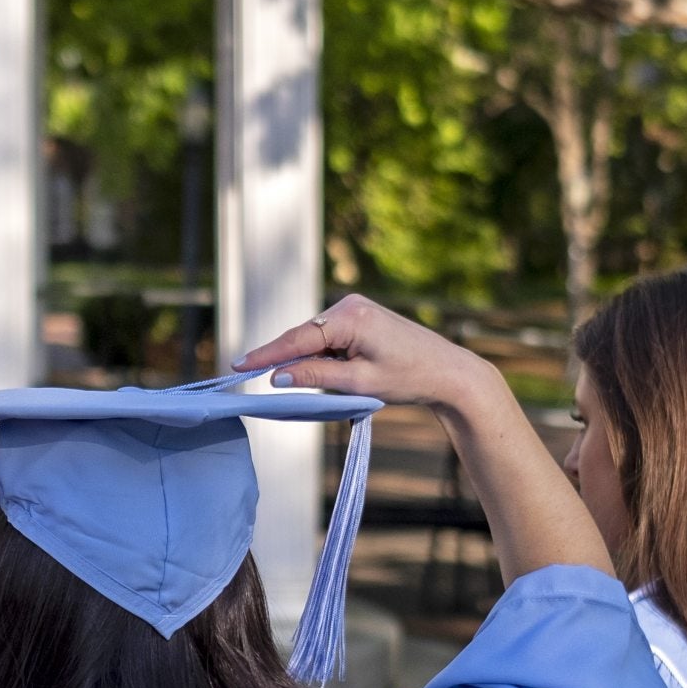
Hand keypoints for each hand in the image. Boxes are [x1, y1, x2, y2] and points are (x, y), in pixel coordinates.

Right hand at [236, 295, 503, 419]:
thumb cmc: (410, 378)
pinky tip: (321, 372)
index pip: (297, 339)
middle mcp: (350, 305)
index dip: (265, 355)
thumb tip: (278, 376)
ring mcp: (356, 308)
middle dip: (280, 357)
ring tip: (301, 380)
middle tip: (246, 374)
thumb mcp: (360, 382)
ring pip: (314, 337)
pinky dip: (320, 355)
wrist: (449, 372)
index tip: (237, 365)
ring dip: (304, 359)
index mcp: (350, 317)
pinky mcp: (361, 317)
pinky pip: (328, 337)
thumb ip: (317, 376)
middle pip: (302, 335)